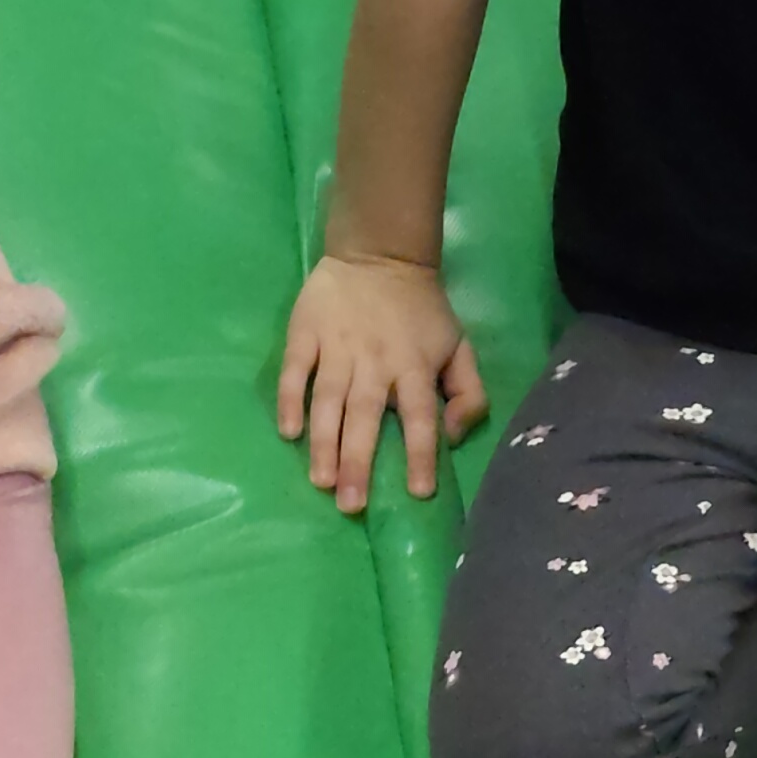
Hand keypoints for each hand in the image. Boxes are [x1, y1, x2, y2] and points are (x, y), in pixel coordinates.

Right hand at [277, 253, 488, 513]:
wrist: (379, 252)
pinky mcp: (306, 333)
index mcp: (414, 366)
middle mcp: (375, 363)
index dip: (420, 454)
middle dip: (359, 463)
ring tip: (321, 481)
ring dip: (324, 442)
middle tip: (351, 505)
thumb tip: (451, 436)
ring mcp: (337, 347)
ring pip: (329, 401)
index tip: (417, 493)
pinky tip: (289, 431)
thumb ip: (467, 392)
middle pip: (367, 417)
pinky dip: (290, 400)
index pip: (421, 417)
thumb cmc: (420, 310)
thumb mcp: (458, 345)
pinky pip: (294, 371)